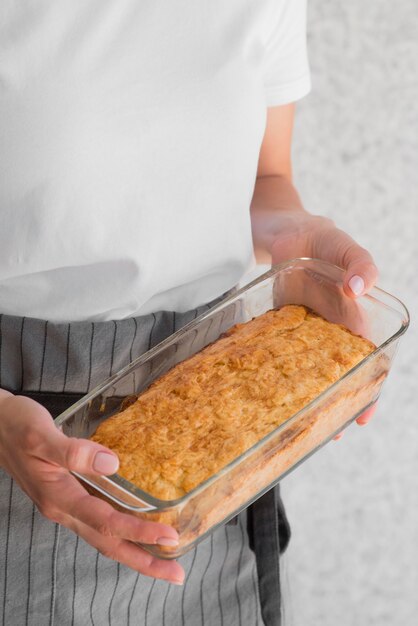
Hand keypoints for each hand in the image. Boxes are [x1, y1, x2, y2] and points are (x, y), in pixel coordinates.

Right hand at [0, 390, 184, 584]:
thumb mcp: (40, 435)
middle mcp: (62, 508)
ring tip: (163, 559)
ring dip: (134, 549)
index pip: (105, 522)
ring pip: (104, 535)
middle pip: (108, 543)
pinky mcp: (67, 495)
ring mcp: (64, 504)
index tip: (168, 537)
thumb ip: (73, 452)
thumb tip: (112, 465)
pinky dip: (121, 530)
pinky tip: (136, 526)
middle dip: (143, 561)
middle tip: (176, 574)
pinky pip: (99, 520)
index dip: (138, 531)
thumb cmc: (15, 426)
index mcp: (58, 497)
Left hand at [266, 209, 378, 438]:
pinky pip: (281, 350)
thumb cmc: (309, 230)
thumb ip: (355, 260)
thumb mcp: (335, 239)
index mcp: (349, 309)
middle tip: (335, 431)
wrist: (273, 223)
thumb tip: (360, 289)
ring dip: (312, 392)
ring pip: (311, 365)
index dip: (370, 382)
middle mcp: (328, 322)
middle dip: (342, 398)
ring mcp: (301, 324)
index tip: (364, 413)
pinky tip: (273, 392)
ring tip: (308, 422)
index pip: (366, 352)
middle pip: (340, 366)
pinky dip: (282, 372)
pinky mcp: (277, 322)